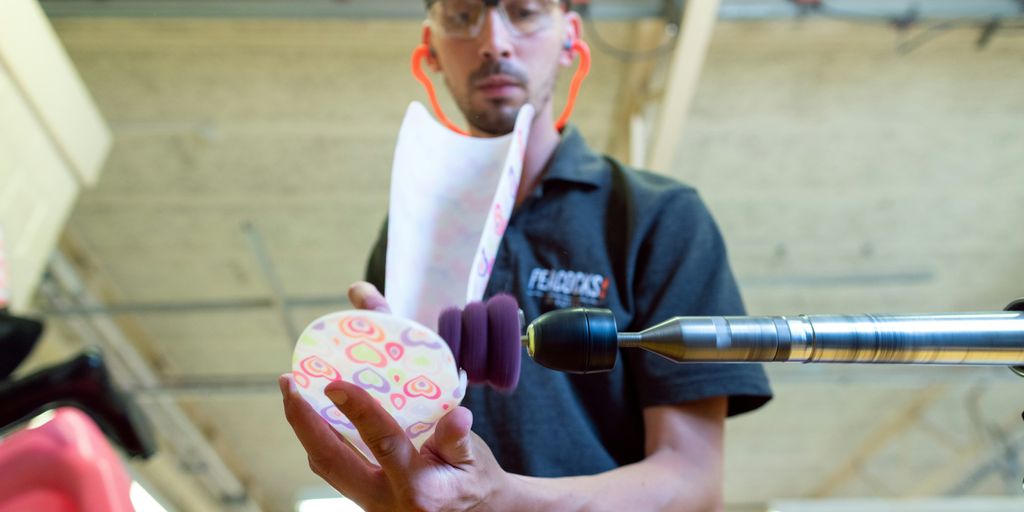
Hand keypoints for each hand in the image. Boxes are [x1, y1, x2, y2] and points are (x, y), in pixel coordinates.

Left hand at [280, 280, 514, 511]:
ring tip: (294, 392)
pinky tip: (315, 415)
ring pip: (325, 467)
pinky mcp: (364, 499)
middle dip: (302, 421)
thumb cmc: (474, 479)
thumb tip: (458, 416)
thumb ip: (458, 439)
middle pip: (331, 461)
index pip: (382, 443)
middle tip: (288, 381)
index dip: (357, 411)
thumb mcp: (474, 458)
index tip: (334, 383)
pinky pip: (333, 469)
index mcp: (418, 488)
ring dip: (305, 429)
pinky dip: (319, 440)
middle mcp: (386, 500)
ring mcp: (370, 503)